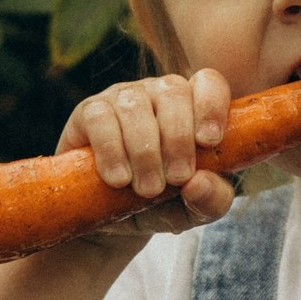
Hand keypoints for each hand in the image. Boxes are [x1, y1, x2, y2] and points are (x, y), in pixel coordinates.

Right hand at [57, 69, 234, 235]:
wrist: (112, 217)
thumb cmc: (164, 203)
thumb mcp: (196, 209)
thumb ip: (212, 200)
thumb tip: (198, 183)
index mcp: (193, 107)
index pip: (209, 82)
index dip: (211, 106)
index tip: (208, 142)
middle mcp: (159, 94)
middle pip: (173, 91)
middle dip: (178, 138)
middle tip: (177, 179)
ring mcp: (123, 99)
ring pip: (135, 106)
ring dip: (145, 151)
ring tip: (148, 189)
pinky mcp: (88, 113)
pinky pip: (99, 118)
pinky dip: (111, 151)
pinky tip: (119, 179)